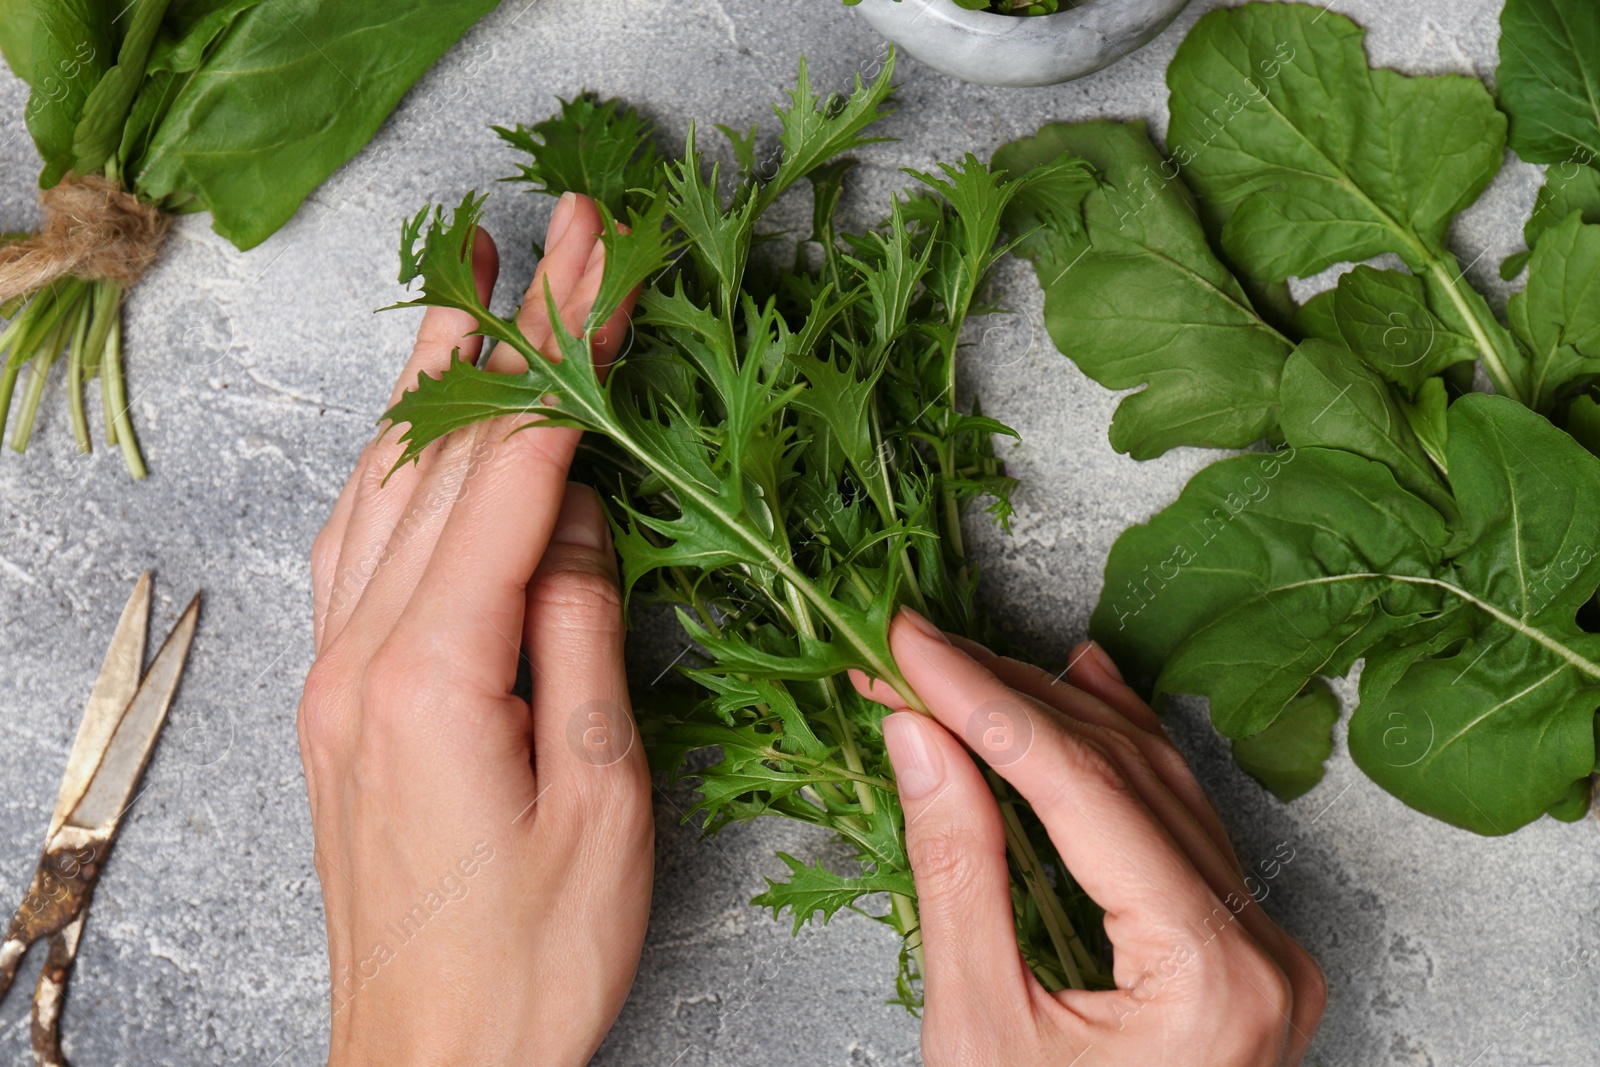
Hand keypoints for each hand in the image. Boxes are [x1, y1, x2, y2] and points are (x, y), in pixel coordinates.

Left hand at [297, 193, 649, 1066]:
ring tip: (472, 291)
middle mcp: (360, 652)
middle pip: (445, 456)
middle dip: (511, 335)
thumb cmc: (529, 956)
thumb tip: (585, 513)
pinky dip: (395, 466)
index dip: (565, 356)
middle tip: (555, 237)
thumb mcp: (600, 793)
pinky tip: (413, 434)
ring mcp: (334, 670)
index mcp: (432, 670)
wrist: (430, 1059)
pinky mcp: (337, 695)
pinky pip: (357, 545)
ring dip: (435, 381)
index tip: (600, 261)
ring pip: (383, 486)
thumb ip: (582, 633)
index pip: (514, 471)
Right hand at [852, 610, 1326, 1065]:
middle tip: (911, 655)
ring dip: (1051, 716)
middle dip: (1004, 701)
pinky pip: (1175, 824)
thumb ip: (956, 870)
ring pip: (1153, 786)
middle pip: (1122, 775)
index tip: (907, 650)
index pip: (1085, 792)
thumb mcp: (981, 1030)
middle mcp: (1261, 951)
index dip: (984, 704)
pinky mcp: (1238, 952)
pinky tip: (1081, 686)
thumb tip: (921, 737)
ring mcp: (1261, 950)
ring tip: (965, 661)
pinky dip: (1113, 755)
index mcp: (1213, 976)